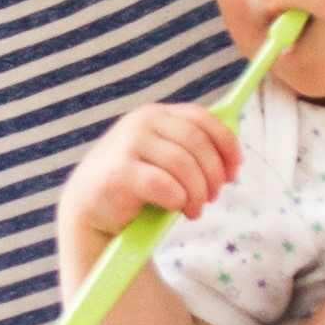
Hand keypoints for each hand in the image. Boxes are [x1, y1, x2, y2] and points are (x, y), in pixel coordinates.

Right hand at [61, 103, 240, 243]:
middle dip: (213, 173)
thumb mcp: (162, 158)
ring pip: (184, 165)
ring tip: (194, 210)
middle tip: (213, 197)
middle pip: (197, 142)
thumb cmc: (134, 185)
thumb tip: (232, 159)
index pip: (201, 118)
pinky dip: (178, 199)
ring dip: (197, 192)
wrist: (90, 207)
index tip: (235, 169)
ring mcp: (128, 145)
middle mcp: (141, 122)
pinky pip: (165, 185)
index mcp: (155, 114)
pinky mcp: (120, 173)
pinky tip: (175, 208)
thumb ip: (189, 150)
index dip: (225, 143)